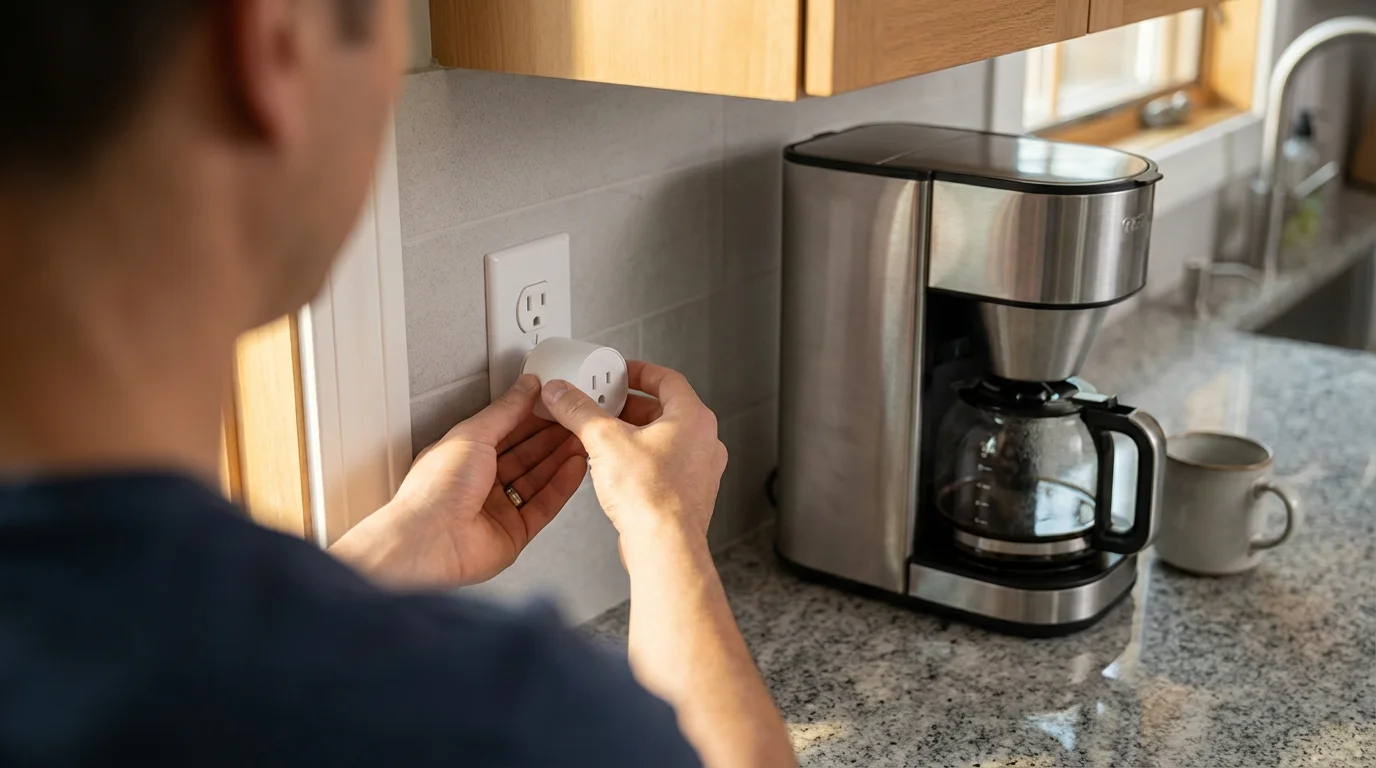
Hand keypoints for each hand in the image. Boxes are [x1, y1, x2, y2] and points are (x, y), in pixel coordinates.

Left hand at [330, 375, 586, 588]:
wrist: (431, 541)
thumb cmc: (434, 492)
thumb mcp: (472, 434)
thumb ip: (505, 410)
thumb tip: (525, 386)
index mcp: (463, 456)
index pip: (505, 429)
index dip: (531, 415)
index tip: (554, 402)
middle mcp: (479, 482)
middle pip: (525, 454)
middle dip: (551, 435)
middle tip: (574, 419)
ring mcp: (498, 508)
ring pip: (538, 478)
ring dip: (560, 458)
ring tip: (581, 439)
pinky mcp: (515, 532)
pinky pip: (545, 505)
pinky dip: (562, 485)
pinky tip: (575, 467)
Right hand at [539, 361, 726, 551]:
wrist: (664, 547)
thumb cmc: (653, 498)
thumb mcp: (605, 441)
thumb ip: (579, 411)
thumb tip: (563, 395)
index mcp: (694, 418)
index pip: (668, 379)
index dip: (640, 371)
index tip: (621, 371)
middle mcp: (704, 443)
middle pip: (664, 410)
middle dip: (629, 406)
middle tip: (604, 404)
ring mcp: (699, 471)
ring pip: (663, 440)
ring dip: (633, 434)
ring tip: (604, 436)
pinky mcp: (687, 495)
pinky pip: (663, 466)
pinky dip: (640, 459)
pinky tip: (616, 468)